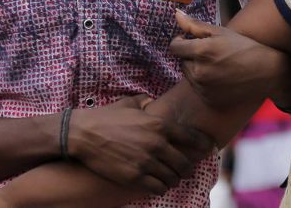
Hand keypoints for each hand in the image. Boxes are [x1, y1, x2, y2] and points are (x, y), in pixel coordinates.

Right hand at [70, 94, 211, 195]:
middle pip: (185, 163)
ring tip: (171, 178)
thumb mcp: (130, 104)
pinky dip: (160, 188)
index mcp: (160, 124)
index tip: (207, 150)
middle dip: (187, 168)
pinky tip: (158, 185)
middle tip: (185, 169)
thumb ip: (146, 102)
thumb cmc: (106, 117)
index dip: (203, 146)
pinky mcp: (134, 177)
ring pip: (173, 177)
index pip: (193, 138)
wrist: (82, 134)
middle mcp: (157, 144)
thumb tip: (152, 102)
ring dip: (173, 179)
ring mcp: (146, 162)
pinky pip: (157, 188)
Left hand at [170, 11, 280, 107]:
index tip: (190, 40)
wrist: (267, 73)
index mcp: (201, 52)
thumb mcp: (221, 32)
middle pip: (182, 61)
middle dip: (191, 56)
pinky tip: (221, 77)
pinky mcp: (208, 99)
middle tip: (211, 53)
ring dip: (196, 69)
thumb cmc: (245, 47)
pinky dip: (204, 83)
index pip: (174, 47)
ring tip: (217, 65)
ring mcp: (203, 88)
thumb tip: (176, 14)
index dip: (180, 41)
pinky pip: (197, 88)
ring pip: (189, 75)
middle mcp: (199, 72)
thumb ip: (195, 25)